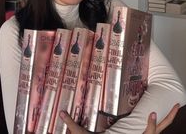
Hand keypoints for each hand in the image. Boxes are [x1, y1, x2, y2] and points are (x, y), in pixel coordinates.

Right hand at [59, 103, 179, 133]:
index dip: (151, 124)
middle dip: (169, 118)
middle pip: (159, 131)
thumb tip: (60, 112)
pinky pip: (154, 130)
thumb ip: (72, 124)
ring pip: (160, 131)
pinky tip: (158, 112)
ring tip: (174, 105)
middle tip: (177, 103)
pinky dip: (158, 121)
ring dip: (168, 119)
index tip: (153, 111)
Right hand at [143, 103, 179, 133]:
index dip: (174, 112)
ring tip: (161, 107)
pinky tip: (149, 114)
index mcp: (158, 129)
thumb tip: (154, 113)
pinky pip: (152, 121)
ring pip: (159, 120)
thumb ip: (151, 124)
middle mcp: (157, 129)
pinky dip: (152, 116)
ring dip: (161, 114)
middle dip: (170, 113)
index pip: (168, 120)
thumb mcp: (148, 132)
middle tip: (172, 105)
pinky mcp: (147, 129)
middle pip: (165, 120)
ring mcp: (153, 129)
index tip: (177, 105)